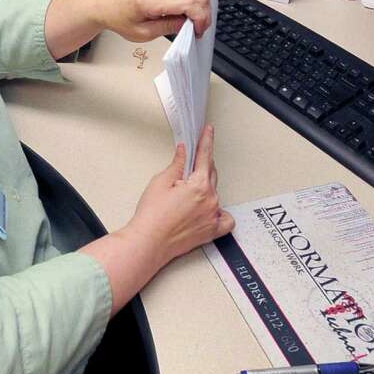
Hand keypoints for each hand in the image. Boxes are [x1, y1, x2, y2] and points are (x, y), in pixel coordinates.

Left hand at [104, 0, 211, 40]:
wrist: (113, 5)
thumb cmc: (123, 19)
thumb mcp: (144, 33)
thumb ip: (168, 28)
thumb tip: (188, 25)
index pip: (190, 2)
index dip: (200, 19)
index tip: (197, 32)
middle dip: (204, 14)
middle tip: (197, 29)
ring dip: (203, 6)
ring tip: (194, 21)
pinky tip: (191, 11)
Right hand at [124, 125, 233, 267]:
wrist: (148, 242)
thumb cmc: (152, 216)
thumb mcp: (161, 182)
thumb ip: (177, 164)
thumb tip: (183, 152)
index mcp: (199, 185)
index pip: (205, 156)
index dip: (206, 141)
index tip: (208, 132)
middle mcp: (211, 200)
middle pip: (211, 173)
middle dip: (203, 165)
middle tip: (190, 164)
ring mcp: (212, 216)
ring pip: (216, 193)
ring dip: (206, 187)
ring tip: (188, 192)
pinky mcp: (211, 231)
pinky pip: (225, 219)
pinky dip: (221, 213)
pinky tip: (210, 209)